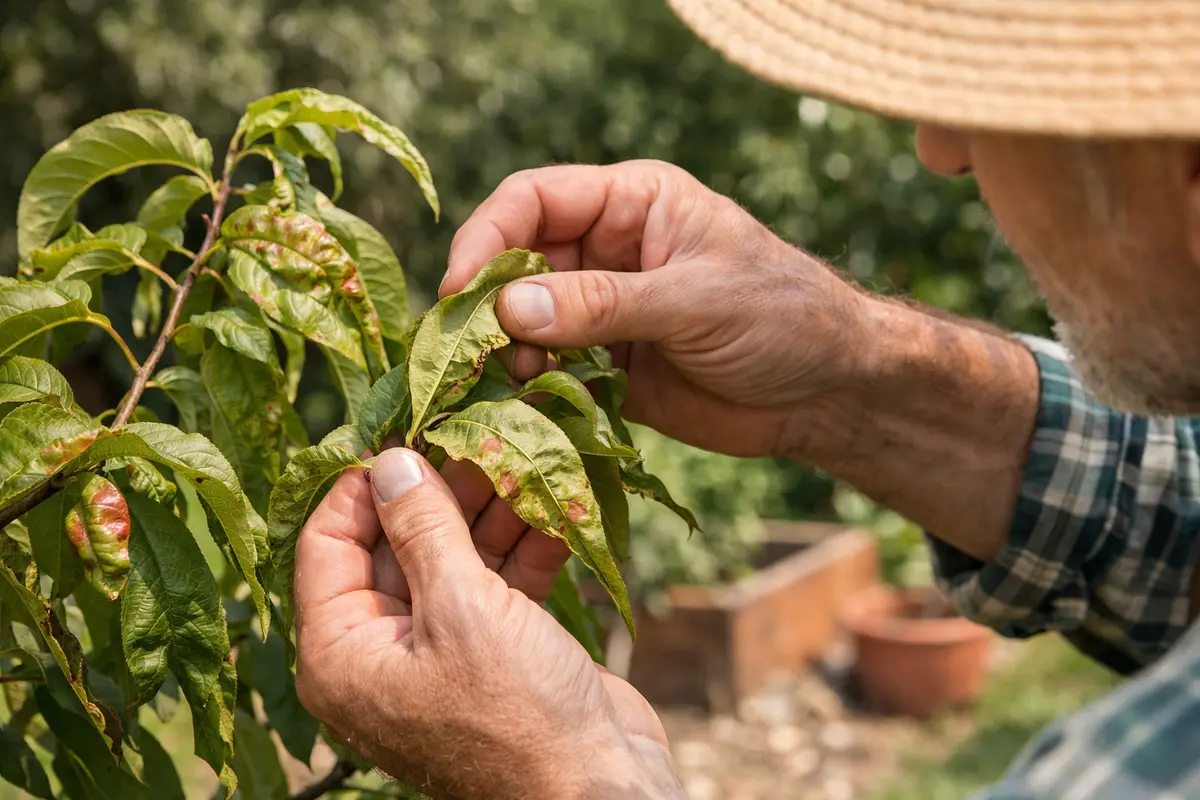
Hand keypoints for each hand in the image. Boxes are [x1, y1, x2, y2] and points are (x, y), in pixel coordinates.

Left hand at [292, 448, 685, 799]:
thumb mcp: (461, 608)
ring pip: (453, 560)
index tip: (406, 433)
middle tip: (479, 436)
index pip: (327, 545)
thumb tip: (390, 461)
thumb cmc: (517, 713)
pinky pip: (496, 585)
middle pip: (397, 547)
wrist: (598, 789)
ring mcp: (441, 653)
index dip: (362, 487)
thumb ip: (422, 528)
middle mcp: (381, 654)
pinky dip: (523, 549)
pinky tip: (554, 508)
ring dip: (491, 513)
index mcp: (342, 654)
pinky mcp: (495, 652)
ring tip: (526, 460)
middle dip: (442, 493)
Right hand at [442, 160, 868, 457]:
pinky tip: (530, 410)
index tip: (461, 291)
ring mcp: (603, 310)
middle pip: (516, 263)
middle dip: (489, 305)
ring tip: (511, 386)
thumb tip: (508, 308)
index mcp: (632, 203)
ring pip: (525, 323)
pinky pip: (550, 371)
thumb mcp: (695, 300)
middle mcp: (607, 250)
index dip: (488, 238)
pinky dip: (532, 390)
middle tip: (471, 353)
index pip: (533, 201)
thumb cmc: (782, 317)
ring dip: (508, 354)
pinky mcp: (607, 366)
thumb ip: (604, 304)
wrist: (829, 391)